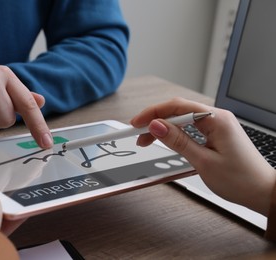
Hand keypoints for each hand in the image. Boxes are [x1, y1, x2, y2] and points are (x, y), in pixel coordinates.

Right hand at [131, 97, 275, 215]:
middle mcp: (217, 117)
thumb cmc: (241, 179)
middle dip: (155, 120)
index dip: (153, 113)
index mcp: (216, 119)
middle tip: (137, 134)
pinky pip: (190, 127)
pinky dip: (174, 133)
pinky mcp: (215, 133)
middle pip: (177, 111)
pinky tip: (165, 139)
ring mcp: (217, 125)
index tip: (136, 124)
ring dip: (163, 128)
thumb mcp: (203, 161)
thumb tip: (156, 125)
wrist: (263, 192)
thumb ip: (178, 141)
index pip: (177, 106)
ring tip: (147, 140)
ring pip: (182, 119)